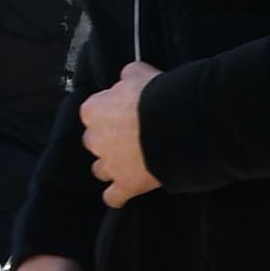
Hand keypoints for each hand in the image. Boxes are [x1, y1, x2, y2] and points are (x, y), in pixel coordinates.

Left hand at [80, 61, 162, 205]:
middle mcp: (96, 139)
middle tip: (131, 136)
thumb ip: (128, 77)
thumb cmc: (157, 96)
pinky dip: (118, 195)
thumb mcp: (140, 73)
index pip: (93, 113)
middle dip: (108, 141)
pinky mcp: (126, 184)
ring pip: (101, 170)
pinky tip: (124, 192)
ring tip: (131, 162)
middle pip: (95, 142)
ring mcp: (110, 164)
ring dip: (112, 167)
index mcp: (94, 111)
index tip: (125, 113)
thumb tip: (127, 78)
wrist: (175, 124)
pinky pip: (113, 197)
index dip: (111, 113)